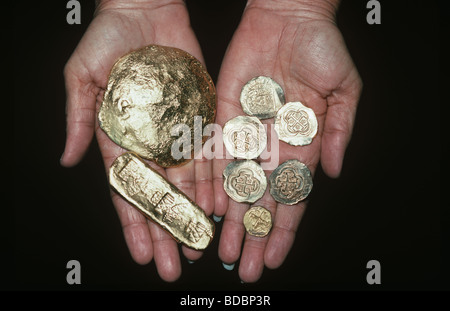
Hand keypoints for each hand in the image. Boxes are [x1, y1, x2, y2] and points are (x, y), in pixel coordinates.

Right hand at [61, 0, 213, 281]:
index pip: (127, 190)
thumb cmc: (106, 39)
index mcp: (119, 138)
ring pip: (186, 183)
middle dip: (166, 231)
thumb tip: (64, 158)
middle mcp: (149, 142)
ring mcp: (176, 132)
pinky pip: (206, 154)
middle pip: (159, 196)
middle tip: (175, 264)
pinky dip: (211, 181)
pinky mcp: (199, 117)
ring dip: (193, 215)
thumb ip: (78, 118)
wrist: (144, 11)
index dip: (134, 224)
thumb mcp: (81, 76)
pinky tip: (217, 207)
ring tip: (200, 245)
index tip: (142, 254)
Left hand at [213, 0, 361, 281]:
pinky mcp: (222, 115)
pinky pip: (214, 154)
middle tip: (245, 269)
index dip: (284, 229)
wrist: (289, 16)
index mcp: (302, 143)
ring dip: (229, 220)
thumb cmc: (322, 47)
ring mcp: (245, 132)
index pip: (292, 196)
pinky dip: (210, 182)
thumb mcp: (345, 90)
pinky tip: (208, 210)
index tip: (276, 257)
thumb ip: (338, 132)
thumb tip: (334, 171)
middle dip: (254, 235)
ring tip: (223, 251)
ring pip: (235, 185)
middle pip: (260, 199)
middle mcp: (271, 144)